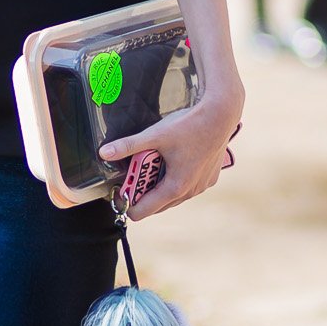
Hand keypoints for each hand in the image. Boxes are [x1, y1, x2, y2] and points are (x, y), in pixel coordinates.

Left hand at [99, 86, 244, 219]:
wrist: (222, 114)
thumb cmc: (190, 125)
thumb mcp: (155, 135)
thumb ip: (129, 146)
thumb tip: (104, 153)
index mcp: (175, 187)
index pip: (143, 211)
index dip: (127, 203)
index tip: (119, 191)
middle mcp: (190, 191)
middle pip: (157, 205)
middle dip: (142, 194)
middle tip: (132, 175)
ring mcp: (202, 186)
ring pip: (173, 197)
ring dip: (159, 188)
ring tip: (150, 166)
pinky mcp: (209, 178)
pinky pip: (187, 187)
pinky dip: (175, 180)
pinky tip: (170, 162)